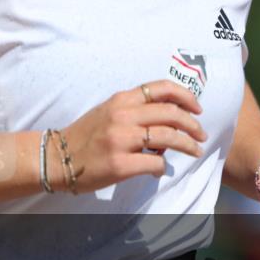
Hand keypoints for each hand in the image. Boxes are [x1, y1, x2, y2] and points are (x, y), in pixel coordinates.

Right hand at [57, 80, 207, 191]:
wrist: (57, 158)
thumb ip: (134, 109)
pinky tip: (158, 170)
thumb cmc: (85, 135)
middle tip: (201, 135)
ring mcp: (121, 140)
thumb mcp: (107, 111)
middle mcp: (122, 116)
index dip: (186, 97)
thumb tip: (167, 117)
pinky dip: (163, 167)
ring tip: (195, 151)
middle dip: (193, 125)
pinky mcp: (121, 164)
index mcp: (121, 100)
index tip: (197, 109)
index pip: (161, 89)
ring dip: (188, 145)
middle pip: (171, 113)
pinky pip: (156, 163)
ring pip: (169, 137)